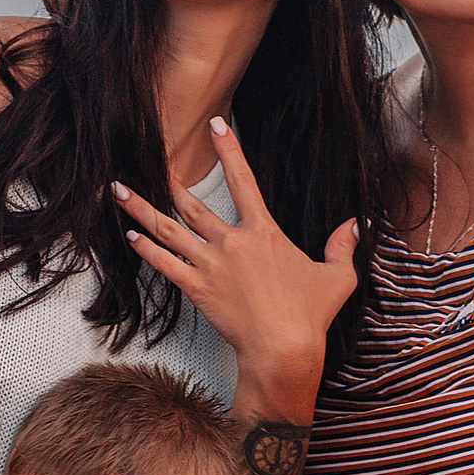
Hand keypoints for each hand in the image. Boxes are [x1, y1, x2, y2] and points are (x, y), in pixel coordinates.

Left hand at [114, 118, 357, 394]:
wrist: (283, 350)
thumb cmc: (311, 315)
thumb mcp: (338, 277)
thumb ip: (342, 246)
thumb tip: (354, 224)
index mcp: (263, 231)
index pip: (243, 180)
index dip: (229, 149)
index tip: (216, 125)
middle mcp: (232, 241)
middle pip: (192, 204)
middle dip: (169, 180)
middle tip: (151, 160)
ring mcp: (211, 264)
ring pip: (168, 229)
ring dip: (141, 209)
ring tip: (119, 191)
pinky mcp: (197, 288)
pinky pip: (165, 263)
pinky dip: (147, 249)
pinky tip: (131, 237)